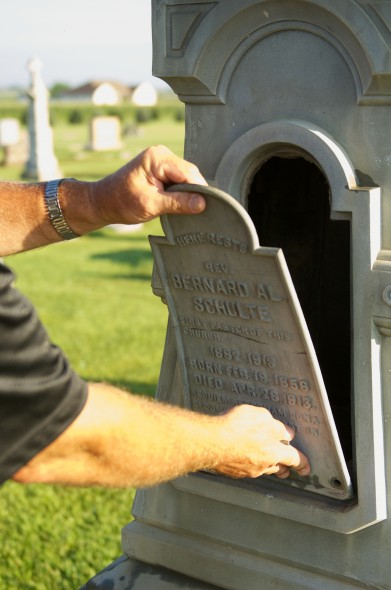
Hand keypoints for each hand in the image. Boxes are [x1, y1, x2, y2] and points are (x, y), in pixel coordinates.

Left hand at [91, 145, 206, 225]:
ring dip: (189, 193)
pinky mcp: (162, 169)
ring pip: (187, 178)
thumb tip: (203, 203)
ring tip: (192, 210)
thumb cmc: (122, 202)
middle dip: (196, 192)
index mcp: (157, 158)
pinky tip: (183, 204)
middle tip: (202, 212)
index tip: (208, 208)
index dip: (200, 190)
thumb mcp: (151, 205)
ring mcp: (162, 161)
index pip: (188, 173)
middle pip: (190, 174)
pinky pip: (180, 180)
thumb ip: (178, 203)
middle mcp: (162, 154)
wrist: (104, 202)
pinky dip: (183, 192)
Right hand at [214, 405, 309, 479]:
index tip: (306, 467)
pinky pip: (244, 468)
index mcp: (274, 452)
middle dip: (283, 467)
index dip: (302, 462)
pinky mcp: (231, 471)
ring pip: (261, 469)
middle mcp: (262, 465)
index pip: (294, 459)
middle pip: (278, 468)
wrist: (210, 442)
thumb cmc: (237, 428)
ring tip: (263, 457)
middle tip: (286, 468)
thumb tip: (286, 433)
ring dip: (265, 464)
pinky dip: (246, 462)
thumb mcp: (262, 418)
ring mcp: (246, 471)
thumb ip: (277, 427)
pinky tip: (240, 453)